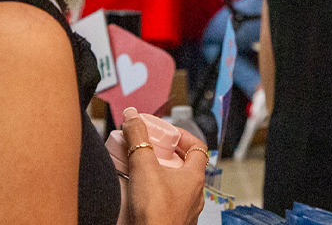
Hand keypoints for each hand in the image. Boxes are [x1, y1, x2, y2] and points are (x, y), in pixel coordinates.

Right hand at [122, 107, 206, 224]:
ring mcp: (186, 211)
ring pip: (177, 187)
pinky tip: (141, 196)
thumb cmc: (155, 212)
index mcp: (195, 177)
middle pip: (185, 167)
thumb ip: (137, 138)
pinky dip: (157, 196)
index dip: (184, 136)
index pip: (198, 147)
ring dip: (162, 177)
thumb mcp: (143, 165)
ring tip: (143, 172)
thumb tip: (133, 117)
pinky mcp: (174, 223)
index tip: (167, 133)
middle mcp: (195, 195)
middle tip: (151, 151)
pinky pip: (168, 204)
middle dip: (167, 156)